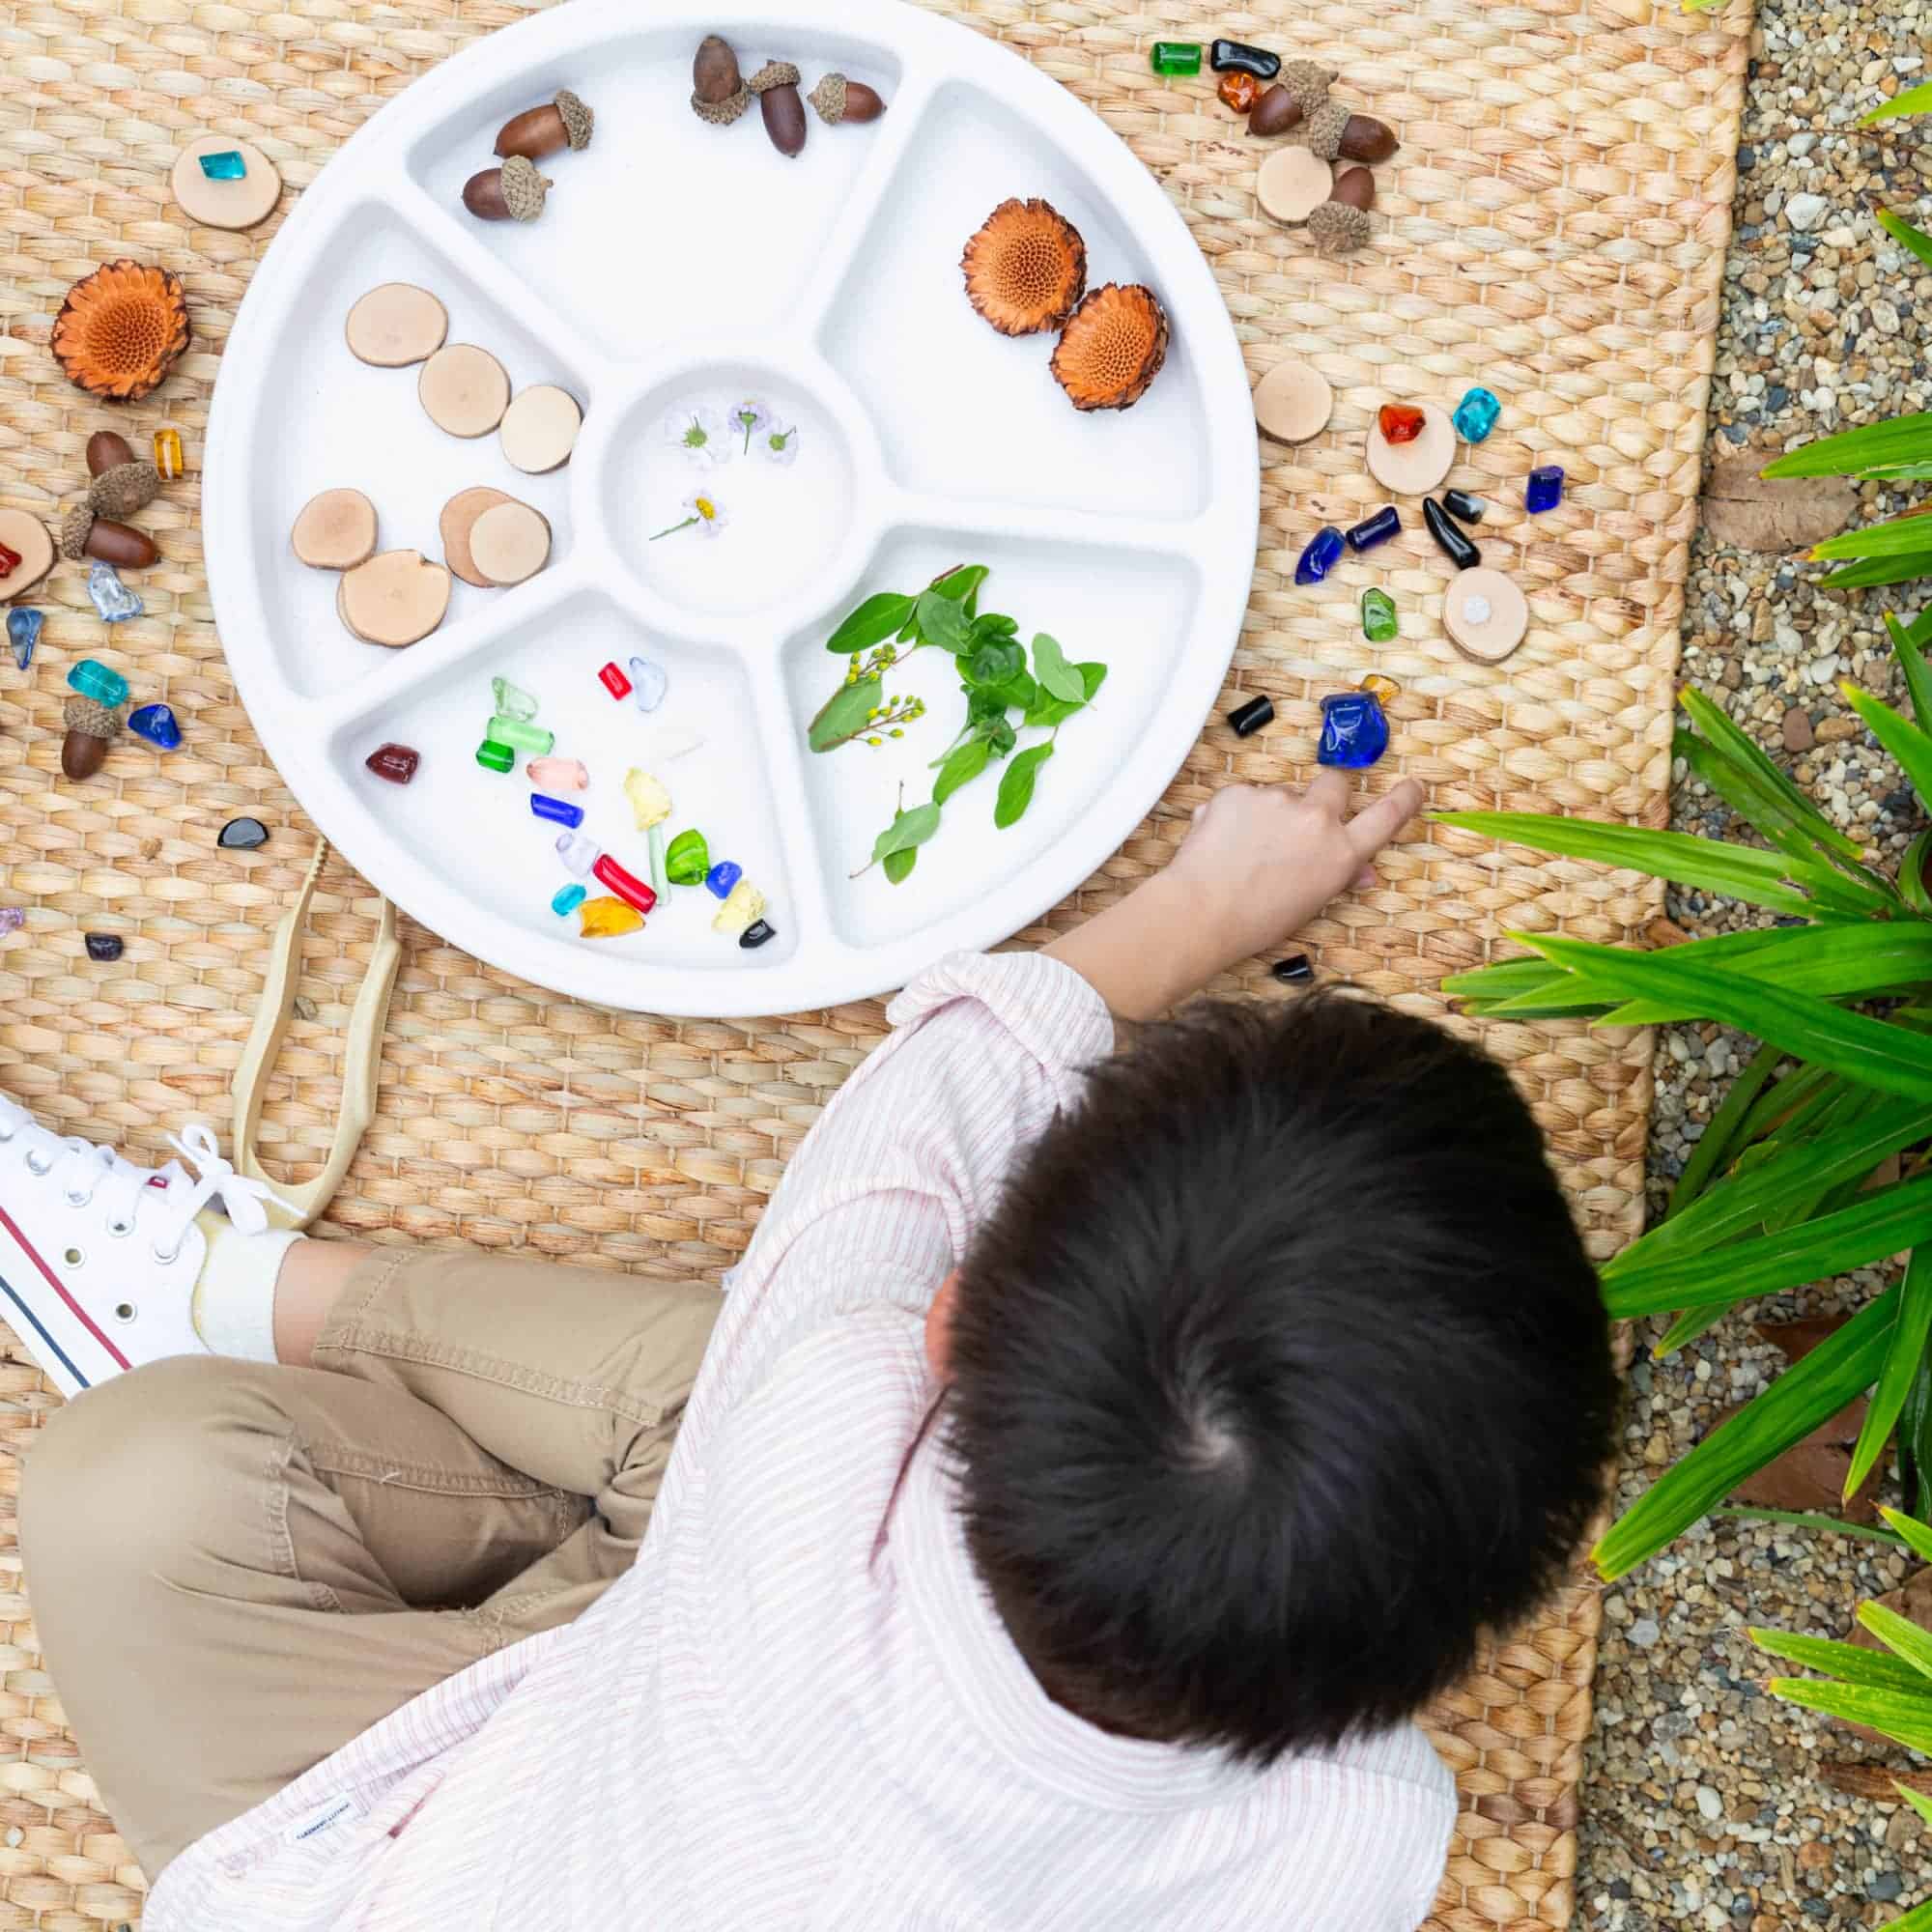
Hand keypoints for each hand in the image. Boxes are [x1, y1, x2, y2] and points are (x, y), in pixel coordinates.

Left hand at [1046, 774, 1426, 1020]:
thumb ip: (1338, 876)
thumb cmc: (1257, 921)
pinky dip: (1236, 814)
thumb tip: (1362, 871)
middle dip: (1326, 794)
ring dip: (1271, 812)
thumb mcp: (1309, 903)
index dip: (1403, 800)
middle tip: (1303, 819)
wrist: (1201, 912)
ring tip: (1245, 849)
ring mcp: (1277, 800)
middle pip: (1335, 783)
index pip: (1386, 817)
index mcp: (1340, 853)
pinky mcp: (1240, 792)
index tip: (1413, 786)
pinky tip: (1222, 842)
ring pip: (1281, 794)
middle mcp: (1316, 819)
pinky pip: (1245, 797)